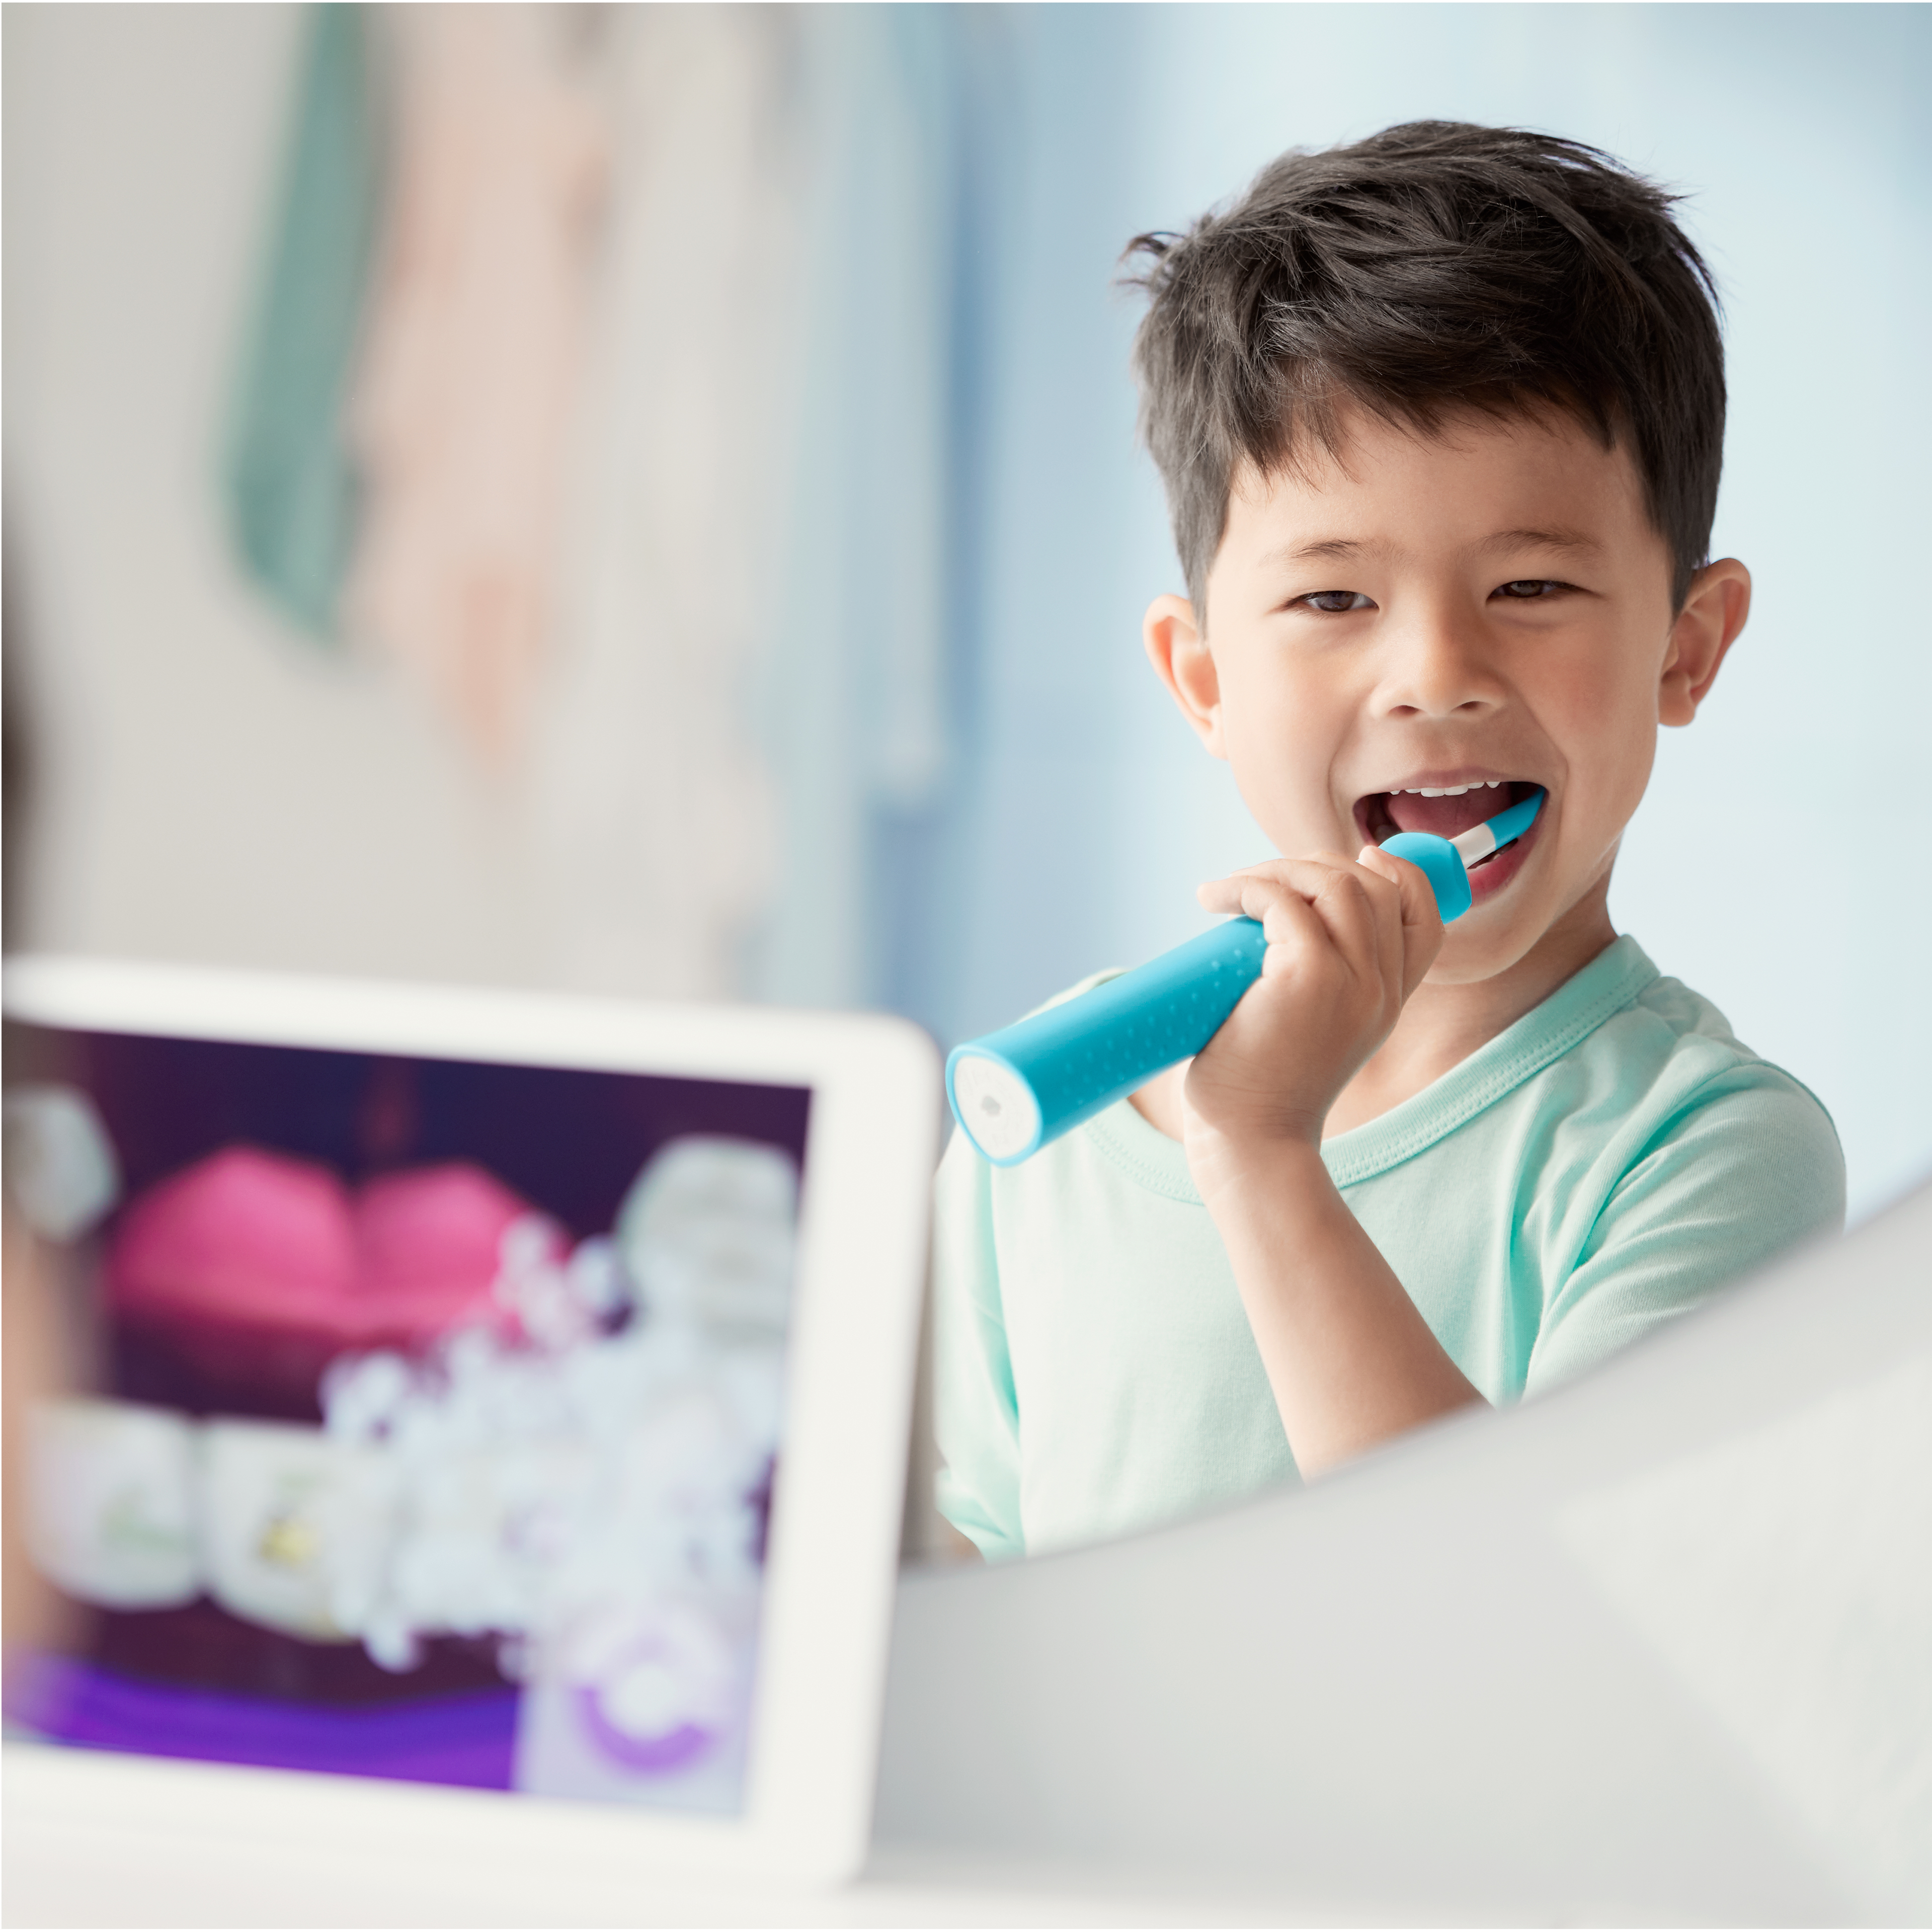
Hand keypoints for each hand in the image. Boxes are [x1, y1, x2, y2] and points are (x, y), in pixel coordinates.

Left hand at [1182, 845, 1442, 1186]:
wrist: (1248, 1139)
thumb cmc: (1260, 1083)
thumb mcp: (1311, 1027)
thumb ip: (1321, 981)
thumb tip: (1277, 913)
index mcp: (1389, 1000)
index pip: (1423, 917)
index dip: (1396, 874)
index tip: (1353, 858)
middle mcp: (1382, 989)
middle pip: (1375, 886)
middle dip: (1315, 864)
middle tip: (1260, 879)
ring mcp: (1351, 982)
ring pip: (1334, 883)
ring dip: (1277, 869)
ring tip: (1229, 889)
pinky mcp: (1306, 977)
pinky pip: (1282, 903)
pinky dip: (1245, 886)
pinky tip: (1213, 898)